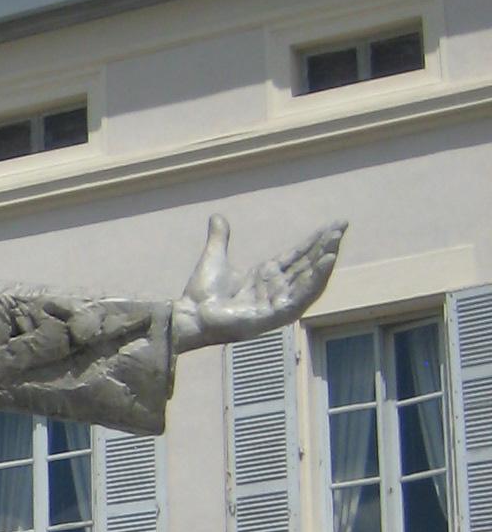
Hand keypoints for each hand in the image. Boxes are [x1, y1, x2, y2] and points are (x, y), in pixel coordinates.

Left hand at [170, 217, 345, 351]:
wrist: (190, 315)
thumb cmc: (202, 293)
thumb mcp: (215, 257)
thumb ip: (220, 237)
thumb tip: (217, 216)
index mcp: (266, 275)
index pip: (298, 255)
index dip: (315, 241)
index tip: (334, 226)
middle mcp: (276, 288)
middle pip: (308, 264)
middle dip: (325, 246)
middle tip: (341, 227)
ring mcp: (277, 302)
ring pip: (309, 280)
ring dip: (324, 262)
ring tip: (336, 243)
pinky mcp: (276, 315)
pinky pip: (302, 296)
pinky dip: (315, 280)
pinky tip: (325, 262)